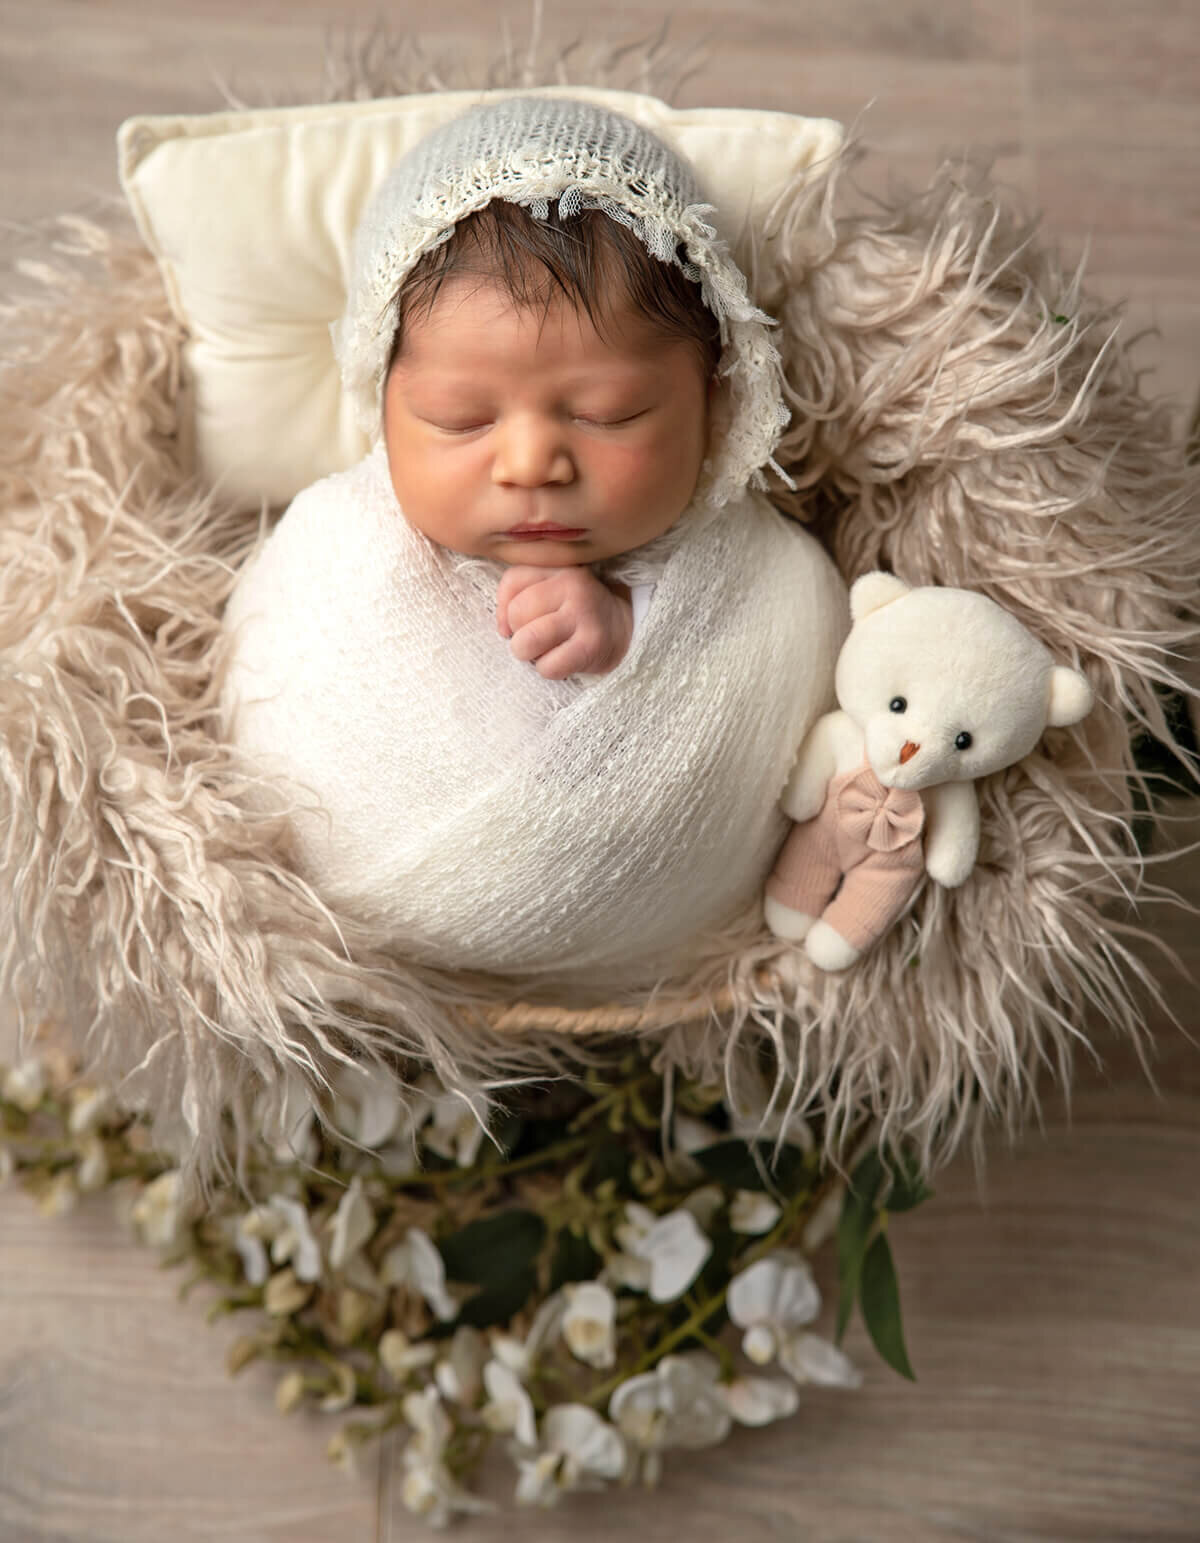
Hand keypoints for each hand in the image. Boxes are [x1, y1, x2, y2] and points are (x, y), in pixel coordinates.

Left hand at [496, 566, 633, 679]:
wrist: (621, 628)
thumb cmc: (573, 610)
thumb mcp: (548, 588)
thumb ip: (514, 595)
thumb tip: (502, 629)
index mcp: (558, 566)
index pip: (511, 582)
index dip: (505, 608)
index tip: (523, 619)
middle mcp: (573, 584)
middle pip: (517, 613)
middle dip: (519, 633)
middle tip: (539, 636)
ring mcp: (584, 614)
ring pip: (528, 641)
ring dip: (530, 654)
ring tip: (545, 649)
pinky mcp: (592, 645)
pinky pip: (548, 666)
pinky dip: (549, 670)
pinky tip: (562, 660)